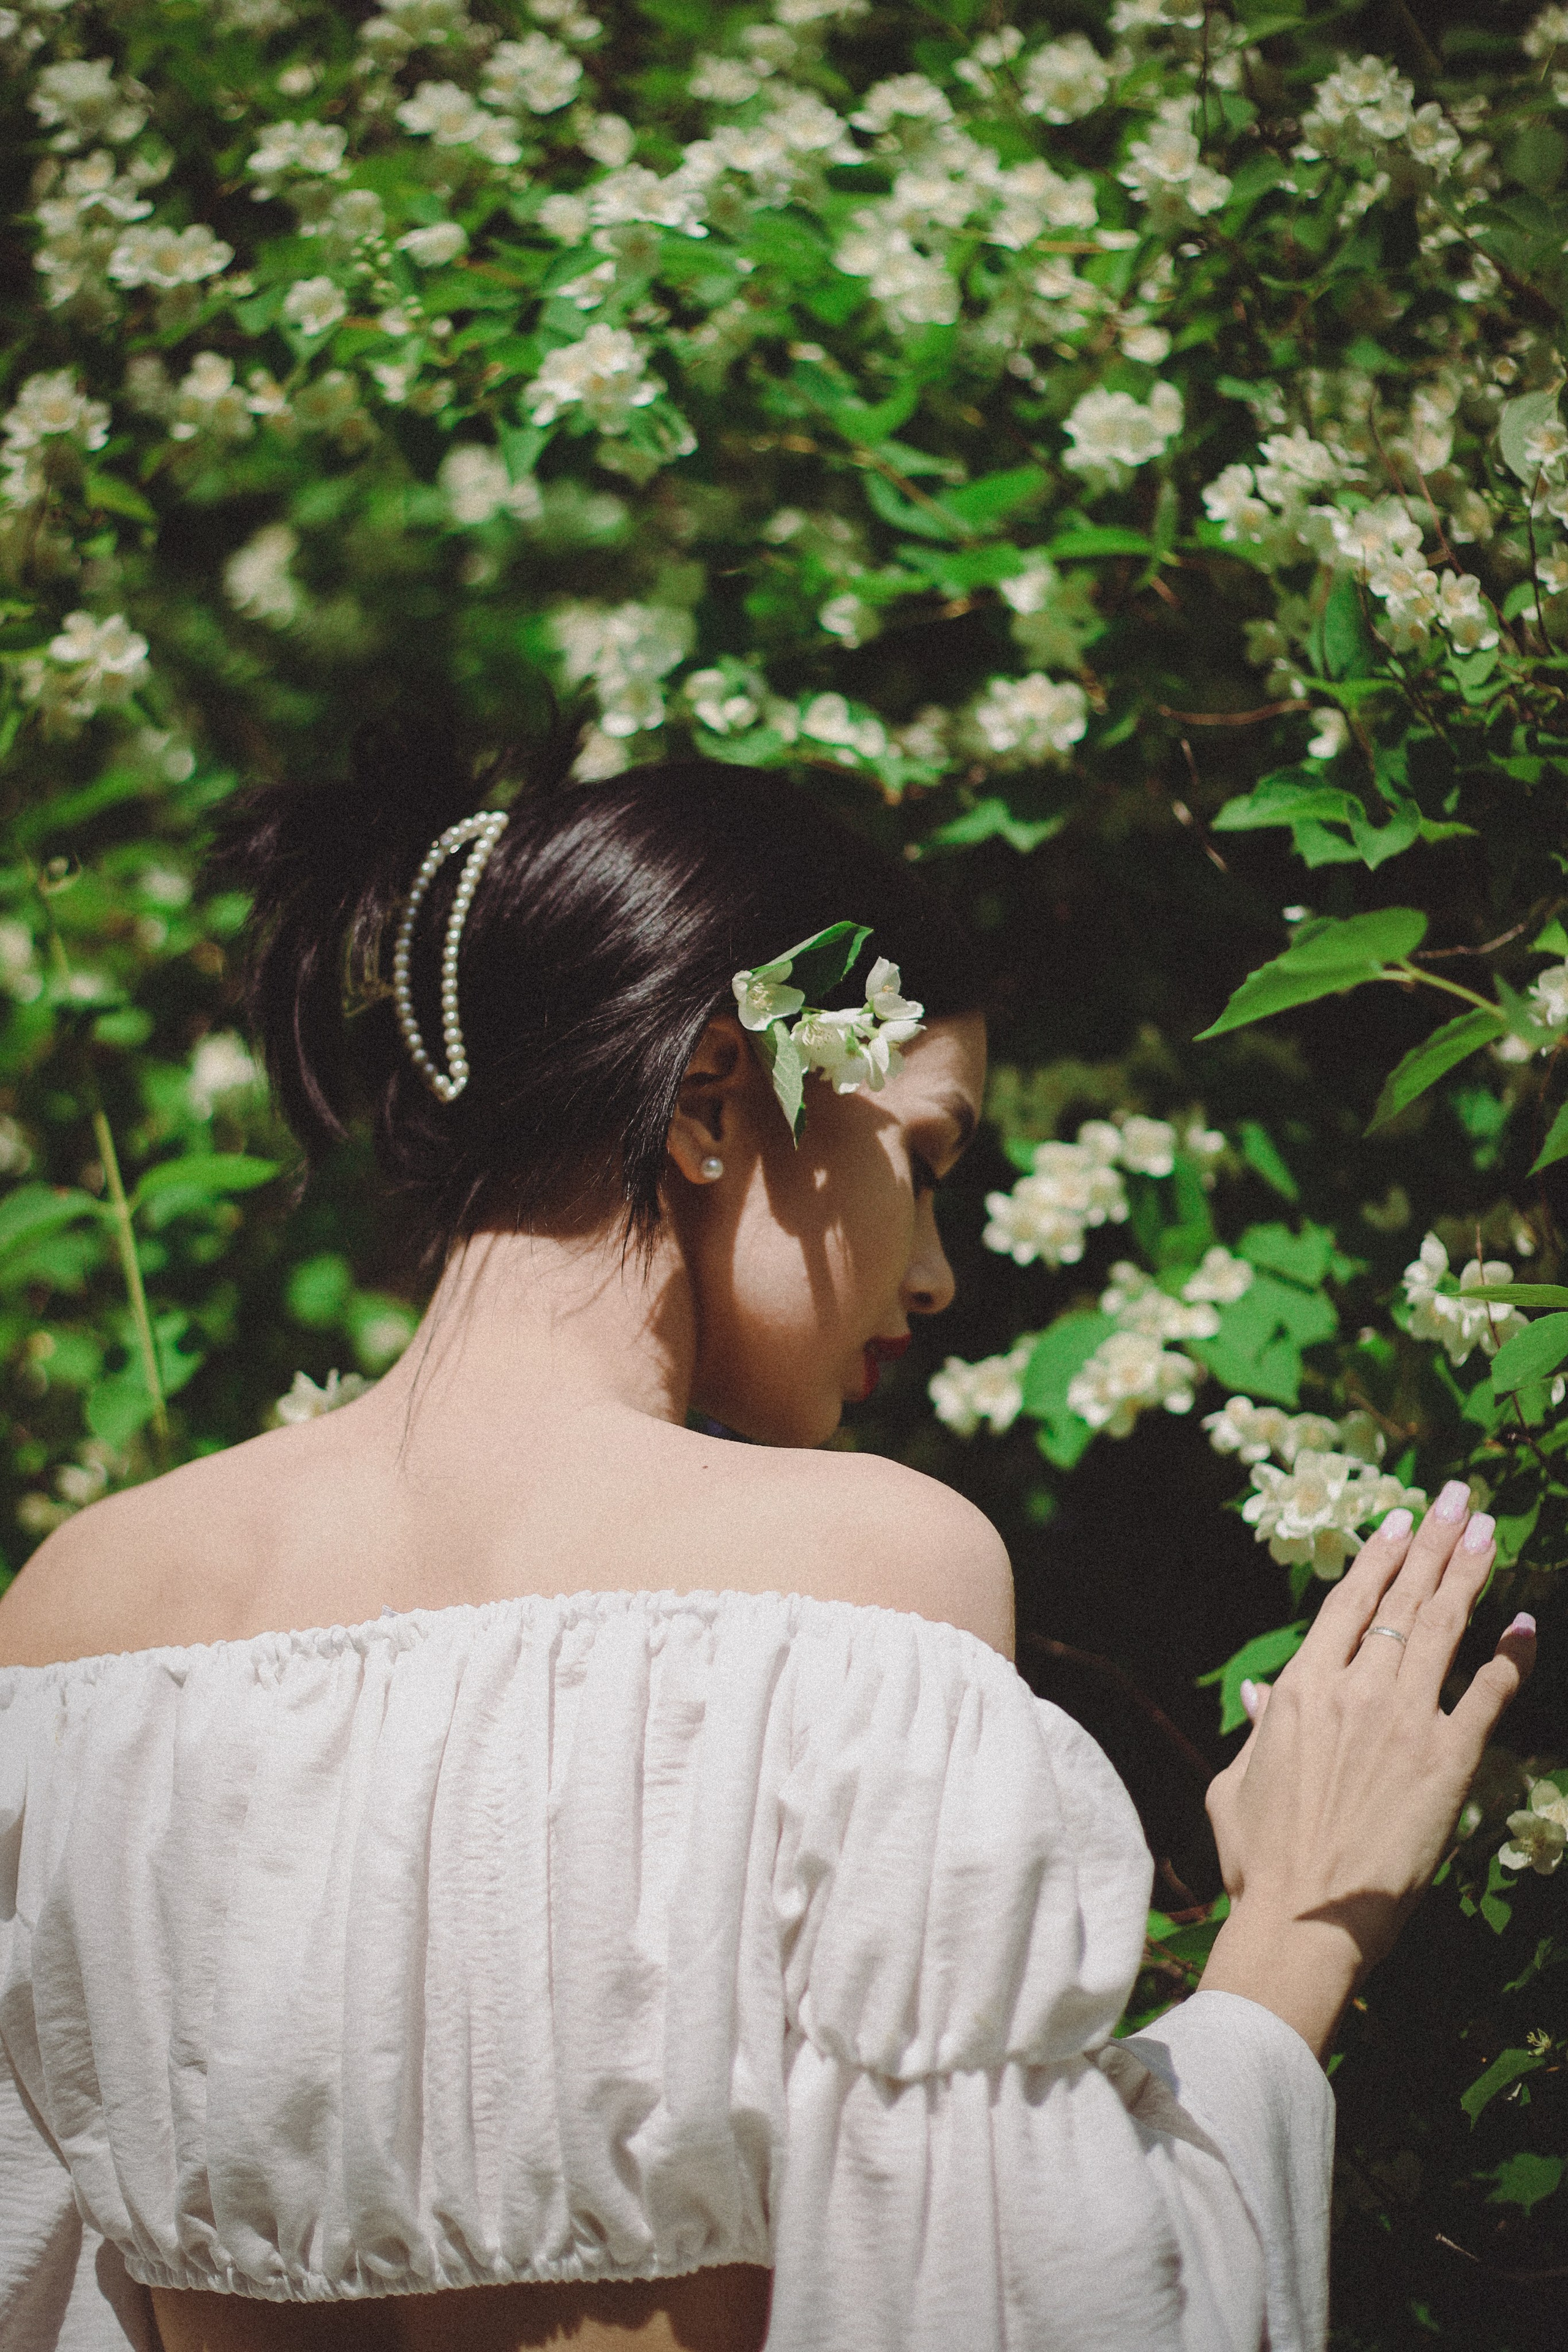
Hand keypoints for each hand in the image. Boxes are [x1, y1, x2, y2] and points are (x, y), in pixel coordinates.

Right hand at [1199, 1484, 1535, 2059]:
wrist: (1304, 1918)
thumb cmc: (1260, 1858)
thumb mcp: (1237, 1783)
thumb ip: (1257, 1730)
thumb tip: (1262, 1694)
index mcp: (1299, 1689)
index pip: (1348, 1603)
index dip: (1378, 1557)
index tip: (1399, 1521)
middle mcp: (1355, 1690)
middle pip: (1403, 1599)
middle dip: (1432, 1541)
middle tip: (1456, 1498)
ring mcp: (1405, 1721)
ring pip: (1445, 1628)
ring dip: (1468, 1573)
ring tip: (1486, 1530)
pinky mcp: (1448, 1762)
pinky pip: (1486, 1694)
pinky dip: (1509, 1657)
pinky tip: (1523, 1624)